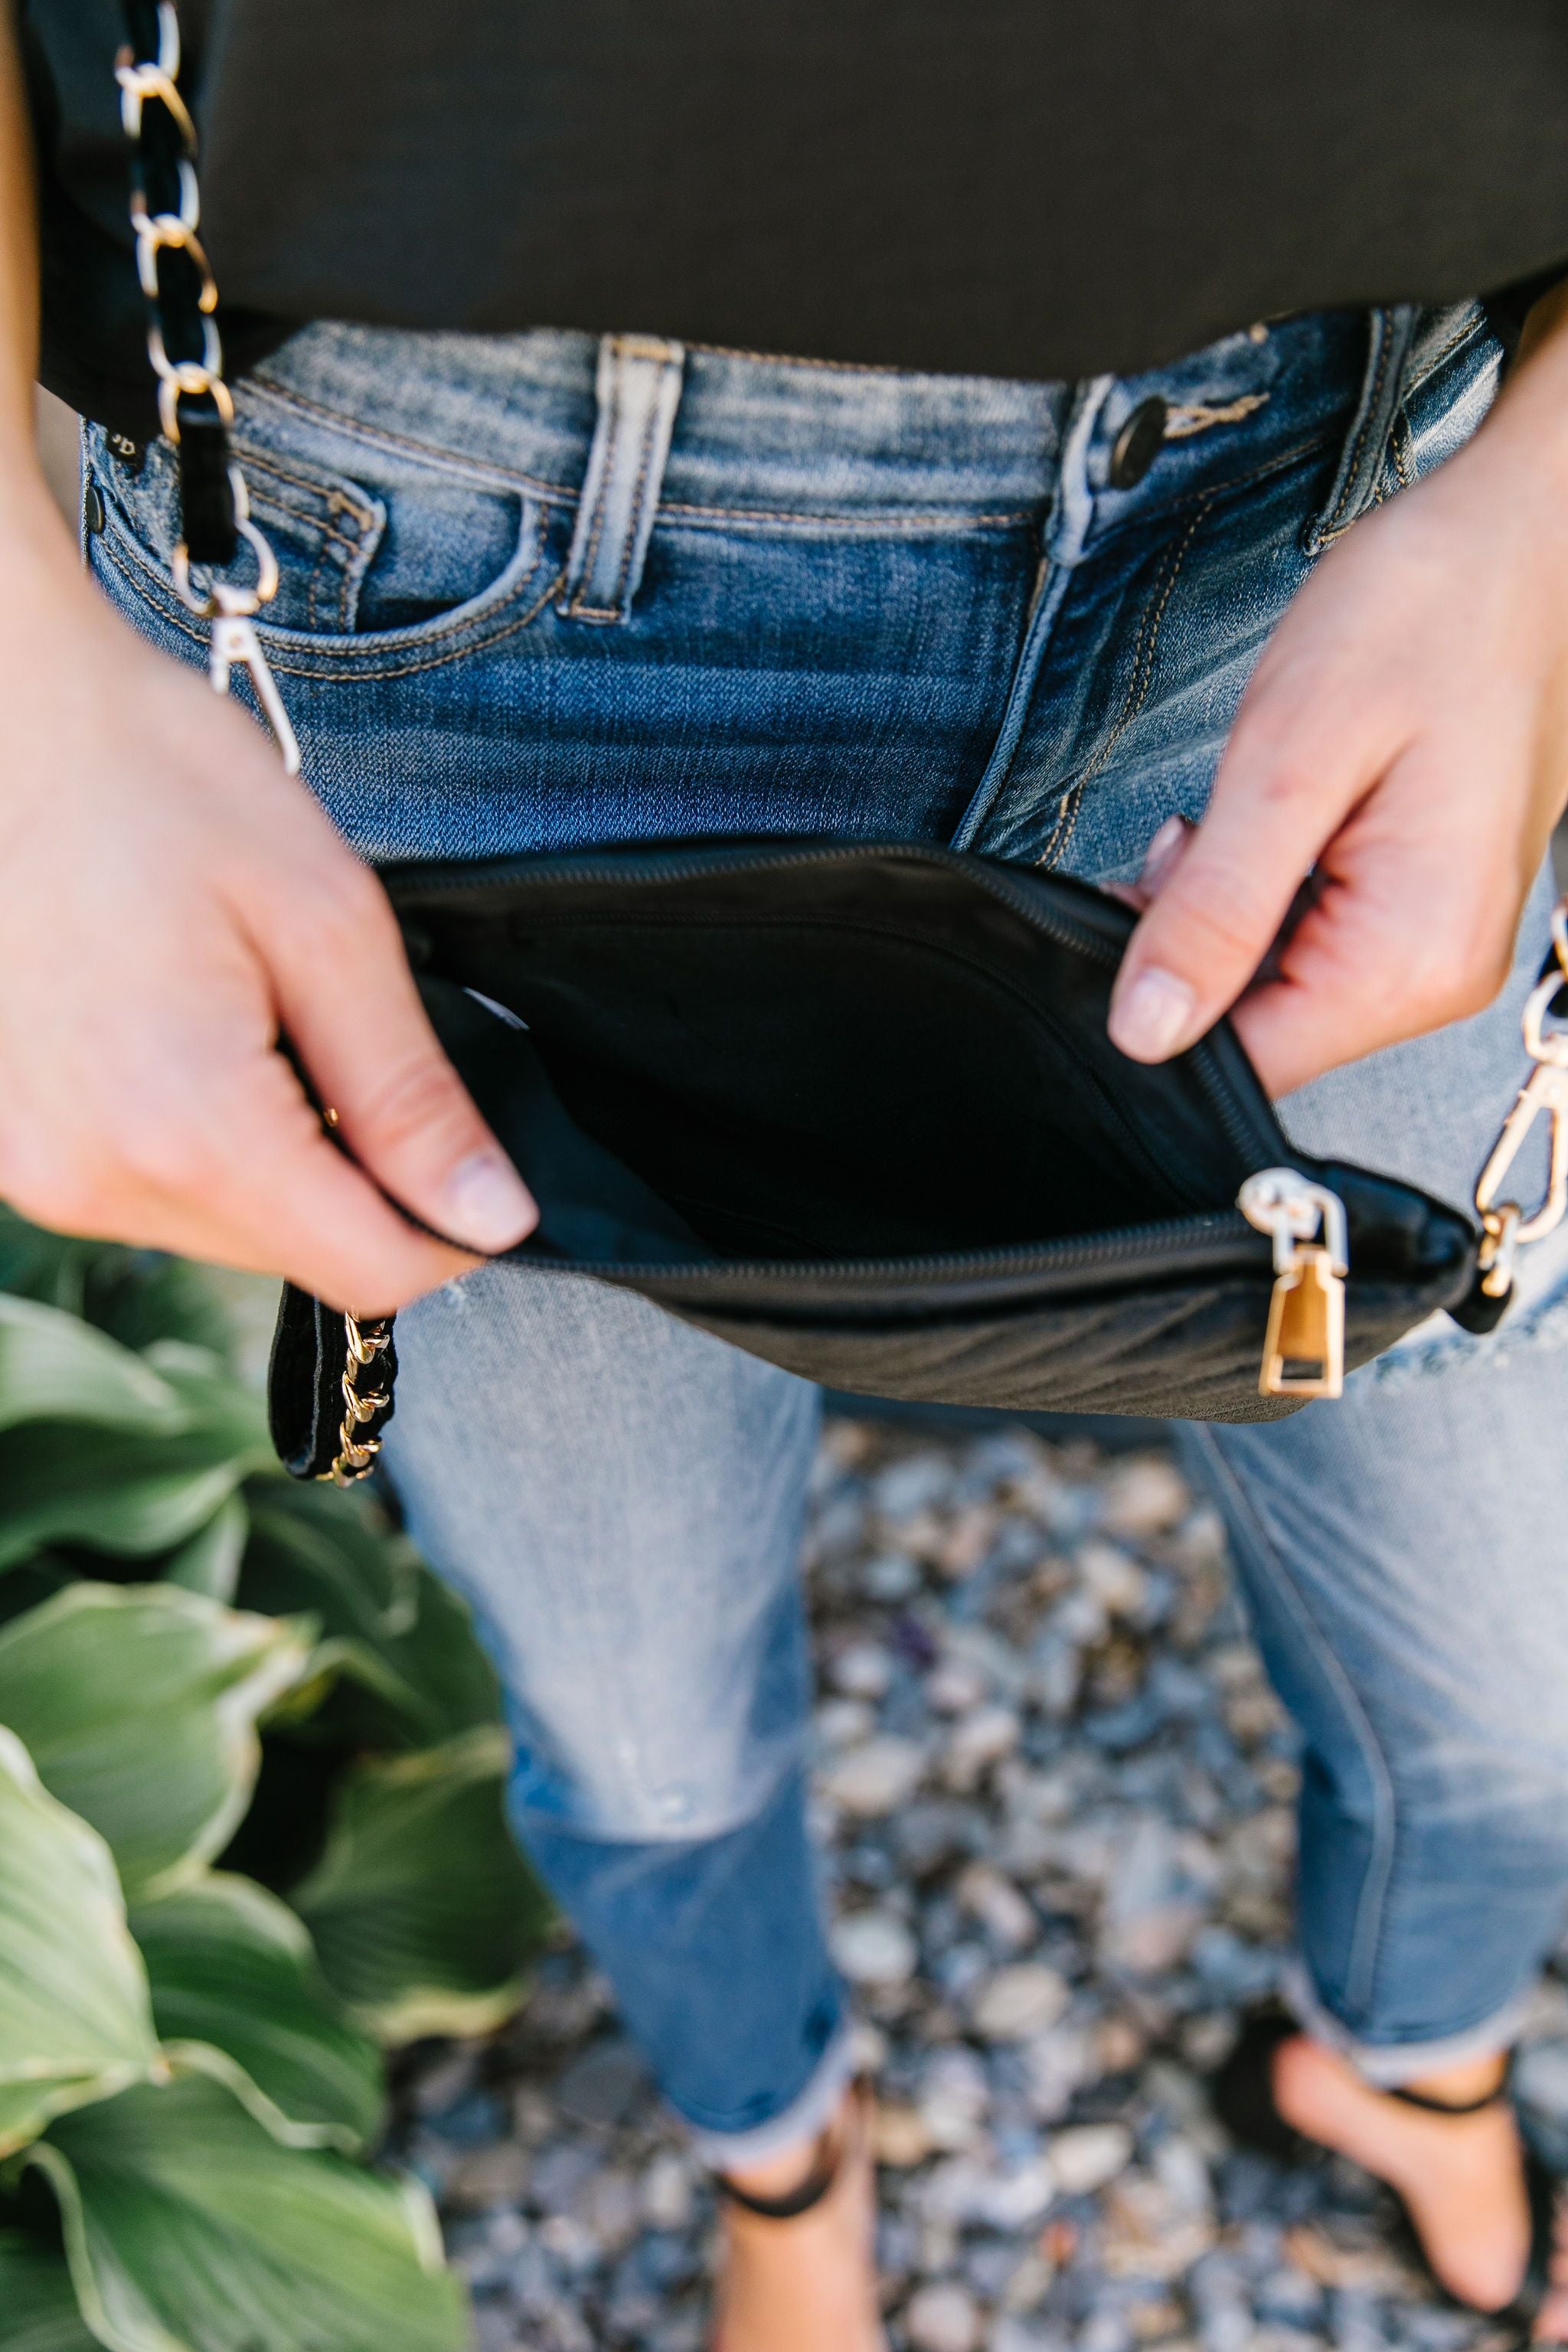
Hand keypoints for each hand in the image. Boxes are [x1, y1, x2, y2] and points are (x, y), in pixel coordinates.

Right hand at [0, 506, 535, 1310]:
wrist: (13, 717)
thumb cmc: (156, 782)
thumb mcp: (328, 925)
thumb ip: (411, 1093)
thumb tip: (489, 1212)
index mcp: (186, 1128)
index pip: (368, 1272)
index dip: (453, 1232)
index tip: (477, 1165)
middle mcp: (93, 1176)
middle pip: (298, 1258)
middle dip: (359, 1181)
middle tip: (342, 1036)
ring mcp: (38, 1169)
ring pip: (226, 1230)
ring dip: (278, 1156)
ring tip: (252, 1014)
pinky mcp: (14, 1147)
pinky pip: (150, 1189)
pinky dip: (199, 1137)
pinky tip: (194, 1030)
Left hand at [1108, 291, 1567, 1097]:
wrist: (1524, 535)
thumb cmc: (1431, 611)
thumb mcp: (1288, 758)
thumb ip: (1213, 909)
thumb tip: (1144, 1031)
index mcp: (1411, 958)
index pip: (1248, 1066)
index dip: (1157, 1018)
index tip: (1129, 925)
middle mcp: (1434, 972)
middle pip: (1256, 1030)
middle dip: (1188, 953)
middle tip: (1185, 842)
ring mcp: (1431, 941)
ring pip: (1271, 985)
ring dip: (1219, 915)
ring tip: (1233, 814)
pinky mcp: (1417, 905)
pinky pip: (1306, 940)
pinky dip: (1257, 892)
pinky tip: (1261, 822)